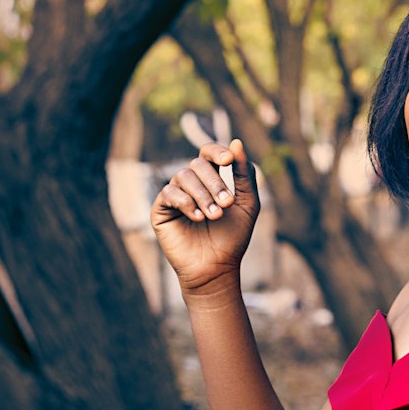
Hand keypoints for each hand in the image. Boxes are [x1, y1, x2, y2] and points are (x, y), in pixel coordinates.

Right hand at [150, 138, 259, 296]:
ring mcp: (174, 195)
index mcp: (211, 179)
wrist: (216, 267)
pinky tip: (198, 218)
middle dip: (215, 183)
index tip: (228, 161)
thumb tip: (236, 142)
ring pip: (183, 176)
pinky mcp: (161, 209)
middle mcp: (191, 184)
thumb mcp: (247, 203)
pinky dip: (186, 203)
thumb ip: (245, 174)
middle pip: (197, 164)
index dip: (216, 151)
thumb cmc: (233, 237)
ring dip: (203, 195)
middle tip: (227, 204)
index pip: (208, 153)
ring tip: (214, 216)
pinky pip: (169, 193)